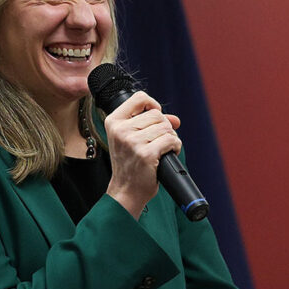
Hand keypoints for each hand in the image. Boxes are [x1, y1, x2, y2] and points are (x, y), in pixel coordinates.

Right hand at [103, 91, 181, 218]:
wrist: (126, 191)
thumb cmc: (130, 165)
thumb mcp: (131, 140)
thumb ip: (150, 125)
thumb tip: (175, 119)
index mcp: (113, 122)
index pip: (138, 97)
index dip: (152, 104)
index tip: (155, 115)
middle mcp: (120, 130)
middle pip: (156, 114)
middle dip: (164, 127)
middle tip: (158, 141)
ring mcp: (132, 142)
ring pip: (165, 127)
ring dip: (170, 138)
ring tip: (162, 150)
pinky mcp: (146, 154)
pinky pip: (171, 140)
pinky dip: (175, 147)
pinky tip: (167, 154)